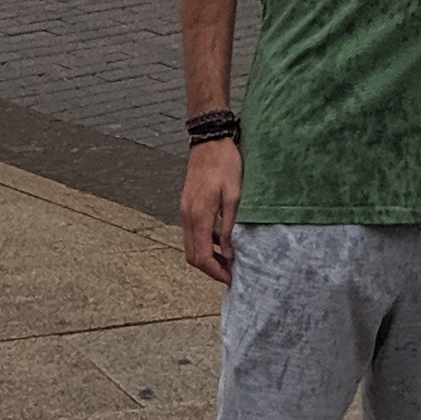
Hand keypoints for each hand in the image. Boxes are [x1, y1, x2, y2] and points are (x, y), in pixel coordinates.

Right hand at [181, 136, 242, 283]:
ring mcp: (185, 210)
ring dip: (207, 257)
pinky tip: (222, 242)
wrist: (209, 140)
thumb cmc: (225, 164)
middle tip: (230, 274)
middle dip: (210, 269)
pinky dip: (205, 243)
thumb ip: (229, 225)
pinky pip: (193, 233)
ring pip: (191, 245)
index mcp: (199, 215)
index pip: (202, 256)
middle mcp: (188, 216)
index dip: (216, 272)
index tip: (230, 279)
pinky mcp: (187, 205)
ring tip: (228, 261)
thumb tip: (229, 251)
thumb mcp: (234, 195)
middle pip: (193, 256)